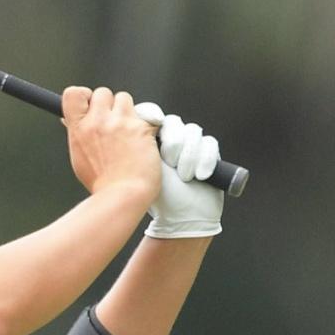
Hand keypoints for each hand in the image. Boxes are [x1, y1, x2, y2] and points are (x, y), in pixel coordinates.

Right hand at [60, 86, 160, 200]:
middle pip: (103, 92)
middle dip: (109, 105)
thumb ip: (78, 134)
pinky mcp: (140, 127)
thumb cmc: (102, 182)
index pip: (73, 94)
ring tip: (128, 133)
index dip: (84, 95)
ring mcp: (120, 123)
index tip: (90, 105)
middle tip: (113, 123)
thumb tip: (69, 120)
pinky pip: (144, 116)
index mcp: (79, 129)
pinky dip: (144, 127)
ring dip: (127, 111)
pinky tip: (141, 144)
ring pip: (124, 99)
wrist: (123, 195)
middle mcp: (97, 122)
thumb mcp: (80, 156)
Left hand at [133, 105, 223, 238]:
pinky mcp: (209, 153)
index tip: (154, 121)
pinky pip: (210, 143)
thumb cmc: (159, 200)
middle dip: (174, 141)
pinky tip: (199, 176)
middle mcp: (171, 141)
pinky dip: (205, 159)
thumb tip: (124, 127)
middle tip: (169, 162)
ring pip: (193, 131)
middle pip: (174, 122)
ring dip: (189, 154)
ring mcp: (191, 146)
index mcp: (151, 142)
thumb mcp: (143, 172)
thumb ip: (136, 149)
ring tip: (183, 176)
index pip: (152, 116)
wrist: (183, 220)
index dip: (152, 114)